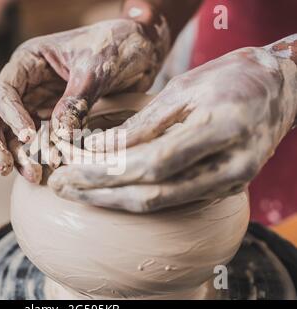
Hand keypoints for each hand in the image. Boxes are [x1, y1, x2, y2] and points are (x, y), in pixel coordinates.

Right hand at [0, 18, 169, 182]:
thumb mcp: (96, 68)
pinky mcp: (55, 124)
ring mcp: (39, 106)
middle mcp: (28, 86)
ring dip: (16, 156)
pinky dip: (35, 159)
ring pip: (12, 134)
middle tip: (4, 167)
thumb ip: (76, 100)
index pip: (5, 90)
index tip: (28, 136)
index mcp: (30, 62)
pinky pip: (37, 144)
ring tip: (32, 176)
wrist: (141, 51)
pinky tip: (41, 175)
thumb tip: (61, 135)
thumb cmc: (115, 46)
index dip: (11, 115)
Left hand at [48, 37, 296, 211]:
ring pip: (159, 204)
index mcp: (220, 131)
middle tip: (59, 187)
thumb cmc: (231, 78)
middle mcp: (228, 167)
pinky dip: (134, 196)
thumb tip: (99, 148)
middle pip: (151, 195)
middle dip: (99, 194)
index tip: (67, 171)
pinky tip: (107, 190)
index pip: (151, 164)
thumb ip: (145, 123)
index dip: (105, 173)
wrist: (280, 89)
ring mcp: (228, 183)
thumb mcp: (184, 87)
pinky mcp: (222, 189)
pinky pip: (171, 200)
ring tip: (74, 191)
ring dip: (112, 200)